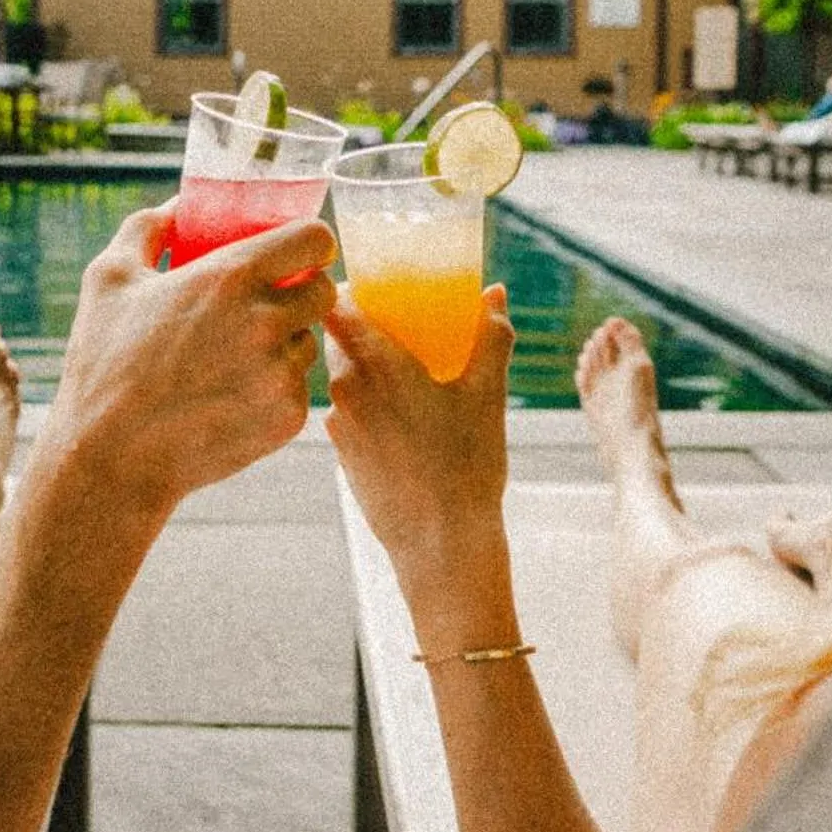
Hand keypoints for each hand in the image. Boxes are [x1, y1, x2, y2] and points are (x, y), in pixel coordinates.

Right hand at [42, 200, 337, 530]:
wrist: (111, 459)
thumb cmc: (103, 364)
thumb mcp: (109, 279)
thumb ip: (148, 229)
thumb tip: (177, 208)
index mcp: (231, 277)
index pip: (316, 240)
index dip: (308, 244)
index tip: (293, 254)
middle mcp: (267, 322)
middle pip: (324, 292)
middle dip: (301, 292)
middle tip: (266, 304)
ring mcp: (281, 374)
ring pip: (308, 343)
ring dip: (284, 344)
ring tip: (232, 358)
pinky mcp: (287, 419)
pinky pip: (297, 389)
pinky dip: (273, 389)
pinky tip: (229, 396)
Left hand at [325, 282, 517, 646]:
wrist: (441, 546)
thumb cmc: (467, 467)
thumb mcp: (488, 394)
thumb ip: (490, 336)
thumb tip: (494, 294)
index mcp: (376, 365)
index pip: (337, 305)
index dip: (348, 289)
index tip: (371, 286)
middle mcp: (345, 391)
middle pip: (337, 338)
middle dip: (363, 326)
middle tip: (397, 322)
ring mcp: (338, 426)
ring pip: (341, 377)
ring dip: (364, 367)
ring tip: (405, 370)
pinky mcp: (341, 455)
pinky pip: (348, 412)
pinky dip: (367, 403)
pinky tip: (402, 417)